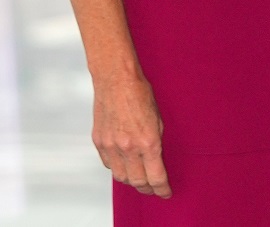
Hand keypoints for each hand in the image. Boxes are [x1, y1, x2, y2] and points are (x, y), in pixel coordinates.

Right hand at [91, 70, 170, 197]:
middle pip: (137, 181)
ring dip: (132, 181)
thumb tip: (155, 156)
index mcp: (147, 141)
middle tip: (154, 189)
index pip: (155, 176)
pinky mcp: (99, 142)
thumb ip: (156, 139)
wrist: (116, 80)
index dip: (162, 188)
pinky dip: (118, 168)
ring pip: (121, 176)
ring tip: (140, 180)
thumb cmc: (140, 92)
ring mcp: (111, 146)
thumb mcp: (158, 116)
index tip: (166, 193)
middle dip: (147, 188)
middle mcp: (128, 148)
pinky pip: (109, 164)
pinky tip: (124, 166)